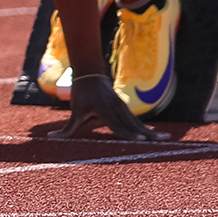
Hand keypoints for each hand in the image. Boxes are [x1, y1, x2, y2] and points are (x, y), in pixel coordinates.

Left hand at [49, 73, 167, 140]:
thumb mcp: (75, 112)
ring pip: (138, 123)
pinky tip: (159, 136)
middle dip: (147, 135)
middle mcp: (116, 108)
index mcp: (104, 109)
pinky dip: (147, 129)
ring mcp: (123, 107)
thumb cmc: (81, 95)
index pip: (118, 125)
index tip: (140, 141)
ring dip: (151, 132)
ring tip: (166, 140)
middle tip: (161, 142)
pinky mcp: (126, 108)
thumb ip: (67, 129)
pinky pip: (137, 121)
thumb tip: (50, 137)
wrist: (90, 75)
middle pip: (133, 125)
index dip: (128, 134)